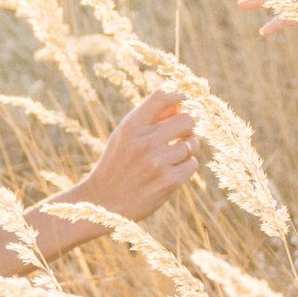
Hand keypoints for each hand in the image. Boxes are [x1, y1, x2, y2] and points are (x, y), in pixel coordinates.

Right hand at [60, 88, 200, 228]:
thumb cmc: (118, 163)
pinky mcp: (169, 182)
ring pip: (192, 144)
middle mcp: (145, 142)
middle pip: (188, 120)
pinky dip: (186, 166)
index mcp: (132, 126)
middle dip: (188, 127)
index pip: (163, 97)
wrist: (104, 201)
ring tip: (171, 157)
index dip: (179, 95)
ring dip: (187, 149)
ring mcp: (158, 162)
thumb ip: (150, 118)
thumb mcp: (125, 135)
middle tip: (182, 134)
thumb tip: (181, 103)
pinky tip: (170, 171)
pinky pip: (193, 164)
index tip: (185, 101)